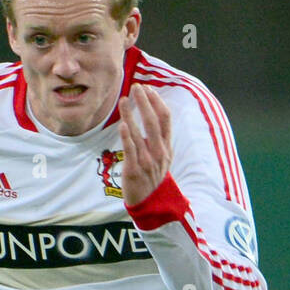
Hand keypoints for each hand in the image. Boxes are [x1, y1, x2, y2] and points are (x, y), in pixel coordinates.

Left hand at [119, 84, 172, 207]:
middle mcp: (159, 152)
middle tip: (137, 87)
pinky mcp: (134, 170)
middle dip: (145, 102)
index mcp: (166, 146)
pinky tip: (123, 124)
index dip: (157, 102)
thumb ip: (159, 137)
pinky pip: (131, 150)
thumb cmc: (153, 175)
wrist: (150, 202)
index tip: (148, 89)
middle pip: (153, 121)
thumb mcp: (162, 156)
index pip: (165, 118)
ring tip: (124, 100)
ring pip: (139, 133)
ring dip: (131, 114)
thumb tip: (153, 113)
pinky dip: (127, 136)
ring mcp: (147, 161)